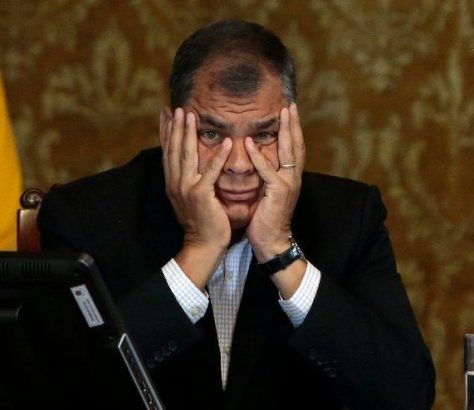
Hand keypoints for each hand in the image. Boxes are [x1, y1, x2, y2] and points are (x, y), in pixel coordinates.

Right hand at [160, 108, 231, 287]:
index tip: (166, 114)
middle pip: (174, 149)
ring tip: (191, 115)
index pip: (168, 152)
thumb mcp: (188, 198)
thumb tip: (186, 165)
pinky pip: (211, 171)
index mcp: (173, 183)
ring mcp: (186, 188)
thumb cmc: (200, 222)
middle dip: (174, 126)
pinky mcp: (201, 195)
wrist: (202, 245)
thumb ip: (187, 180)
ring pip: (186, 155)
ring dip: (188, 134)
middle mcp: (175, 183)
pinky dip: (218, 156)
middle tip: (177, 108)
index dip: (166, 131)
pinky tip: (225, 142)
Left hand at [244, 103, 304, 261]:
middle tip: (290, 105)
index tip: (289, 112)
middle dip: (294, 124)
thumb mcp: (268, 193)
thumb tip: (258, 161)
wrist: (272, 242)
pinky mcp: (278, 193)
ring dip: (285, 131)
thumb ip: (267, 176)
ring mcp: (288, 184)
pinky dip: (259, 156)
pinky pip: (267, 171)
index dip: (293, 130)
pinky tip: (250, 142)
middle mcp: (293, 178)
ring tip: (282, 113)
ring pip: (289, 152)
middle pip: (296, 145)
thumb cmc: (266, 219)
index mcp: (291, 177)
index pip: (294, 148)